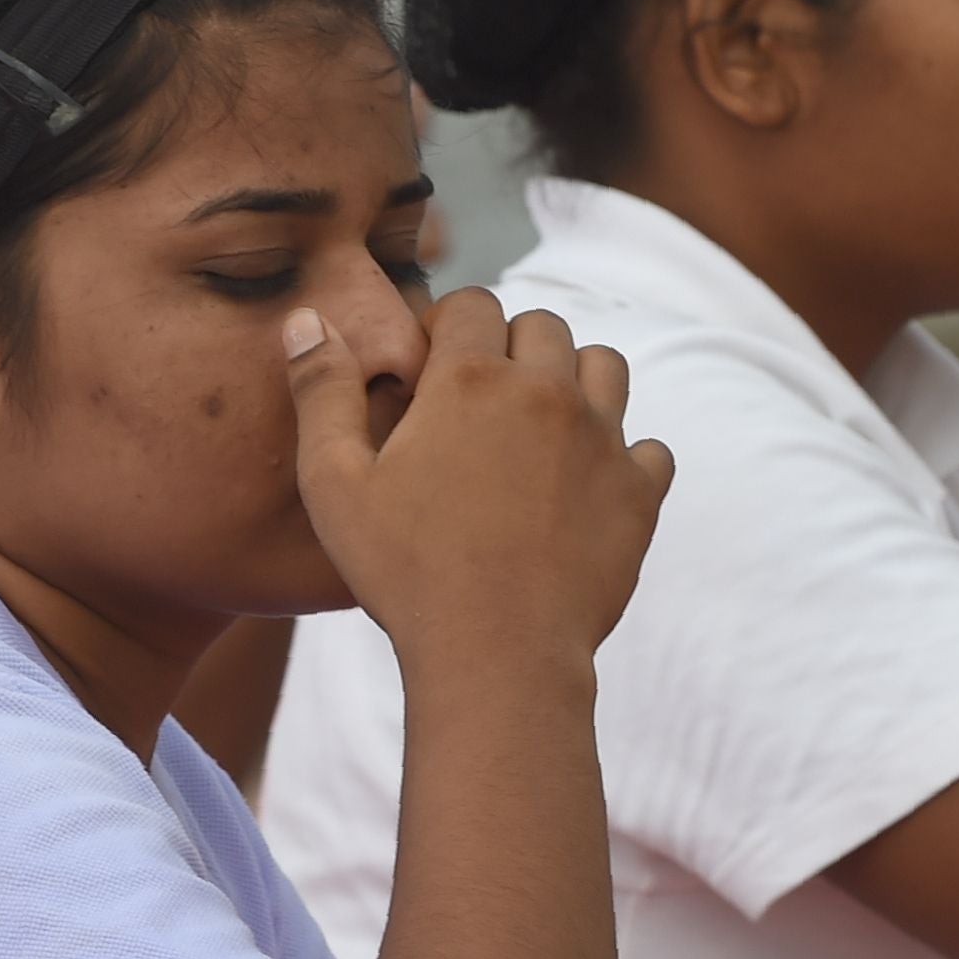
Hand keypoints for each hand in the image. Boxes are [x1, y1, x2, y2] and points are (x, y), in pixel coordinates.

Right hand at [285, 289, 672, 673]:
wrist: (497, 654)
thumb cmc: (405, 572)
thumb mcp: (334, 483)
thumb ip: (321, 392)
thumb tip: (308, 320)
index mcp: (469, 379)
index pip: (474, 303)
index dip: (450, 328)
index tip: (434, 371)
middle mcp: (546, 392)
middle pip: (543, 326)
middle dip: (512, 347)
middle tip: (482, 404)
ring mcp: (603, 440)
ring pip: (604, 368)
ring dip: (574, 381)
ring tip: (540, 428)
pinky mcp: (640, 492)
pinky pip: (650, 447)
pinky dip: (625, 457)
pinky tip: (590, 486)